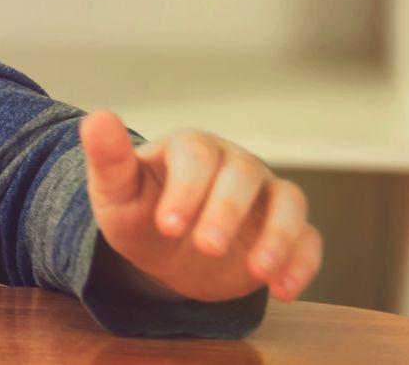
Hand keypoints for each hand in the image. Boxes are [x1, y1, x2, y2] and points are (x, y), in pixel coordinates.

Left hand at [81, 111, 319, 304]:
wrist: (165, 252)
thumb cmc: (139, 213)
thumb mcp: (115, 193)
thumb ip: (108, 160)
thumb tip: (99, 117)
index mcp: (190, 148)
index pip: (196, 155)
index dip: (186, 188)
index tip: (167, 226)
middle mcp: (234, 164)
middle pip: (244, 173)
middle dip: (228, 211)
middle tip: (208, 248)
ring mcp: (266, 196)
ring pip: (290, 200)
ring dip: (279, 235)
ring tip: (259, 272)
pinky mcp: (290, 231)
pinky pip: (309, 238)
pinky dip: (302, 262)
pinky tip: (283, 290)